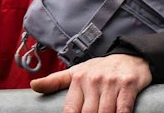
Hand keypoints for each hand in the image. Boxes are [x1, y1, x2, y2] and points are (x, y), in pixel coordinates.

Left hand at [30, 53, 152, 112]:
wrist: (131, 56)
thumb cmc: (101, 69)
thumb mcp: (77, 72)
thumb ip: (55, 81)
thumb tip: (32, 86)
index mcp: (78, 79)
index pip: (70, 110)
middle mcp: (94, 80)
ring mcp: (111, 82)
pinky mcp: (128, 84)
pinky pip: (123, 108)